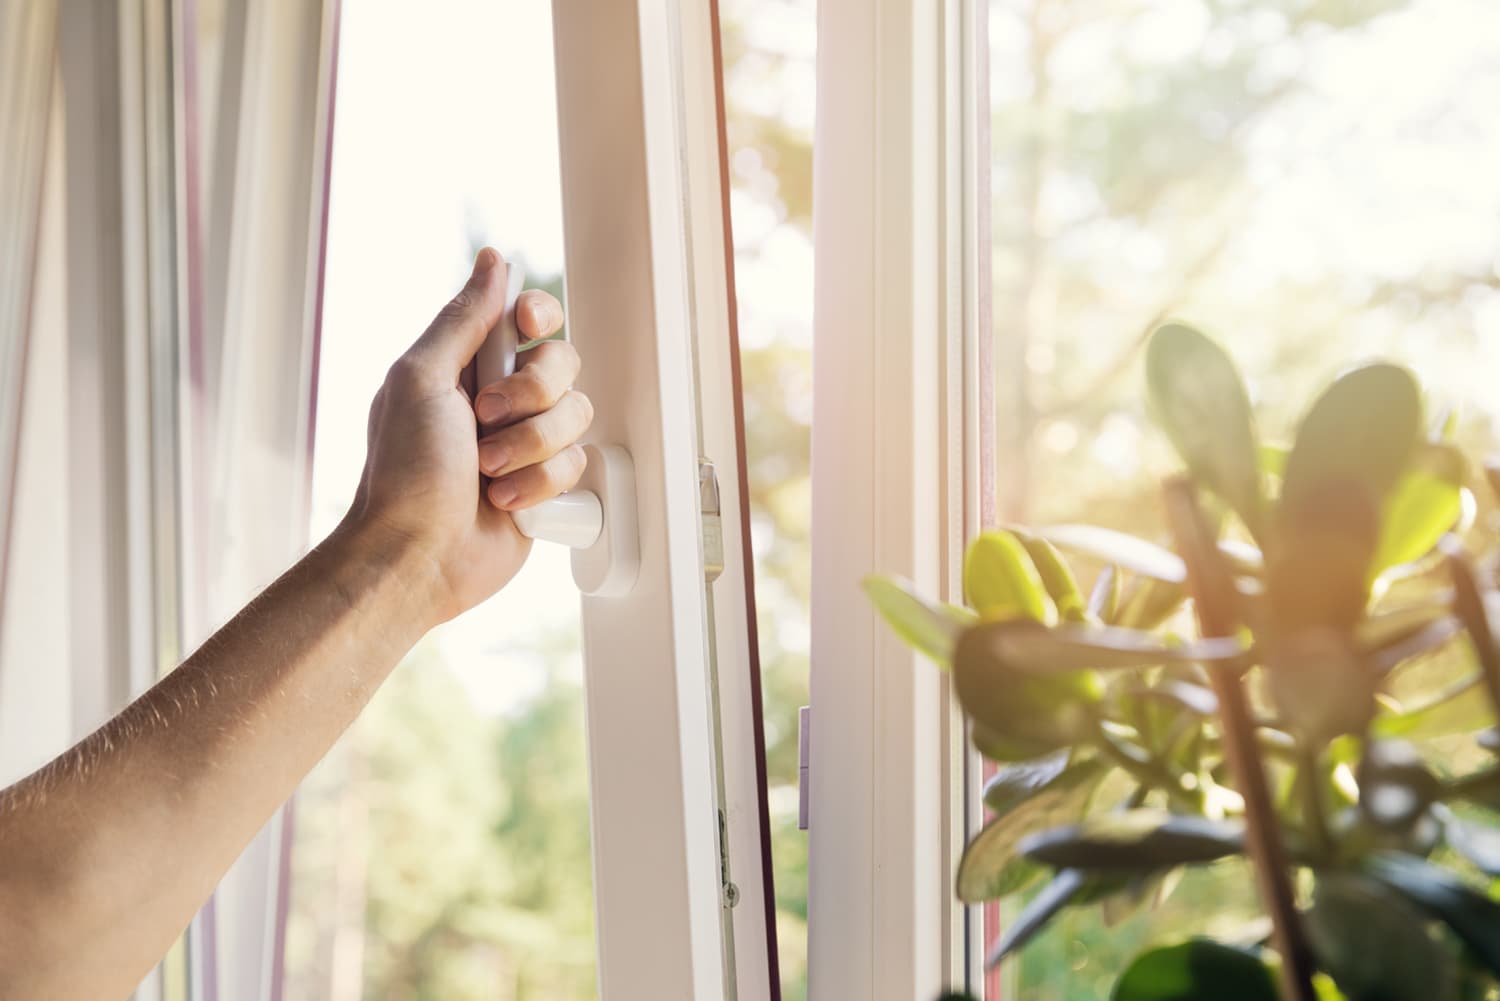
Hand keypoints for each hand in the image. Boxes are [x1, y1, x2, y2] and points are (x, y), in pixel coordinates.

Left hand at [345, 247, 592, 622]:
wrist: (418, 556)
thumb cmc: (405, 472)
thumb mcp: (421, 379)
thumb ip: (463, 319)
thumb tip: (493, 261)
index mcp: (467, 365)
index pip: (528, 317)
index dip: (539, 317)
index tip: (527, 328)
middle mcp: (501, 400)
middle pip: (563, 364)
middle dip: (530, 396)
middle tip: (485, 421)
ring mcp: (526, 443)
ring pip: (576, 416)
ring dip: (531, 447)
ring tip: (488, 473)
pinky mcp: (546, 486)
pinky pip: (578, 466)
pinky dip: (540, 485)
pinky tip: (504, 502)